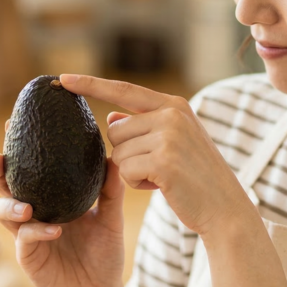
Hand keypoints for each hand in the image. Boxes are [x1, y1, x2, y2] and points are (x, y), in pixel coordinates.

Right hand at [0, 121, 125, 286]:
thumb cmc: (104, 253)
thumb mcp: (111, 218)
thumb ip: (111, 191)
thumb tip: (114, 157)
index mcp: (51, 196)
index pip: (30, 167)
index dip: (19, 147)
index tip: (13, 122)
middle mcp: (34, 211)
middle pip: (6, 185)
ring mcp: (28, 234)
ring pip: (4, 212)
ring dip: (10, 205)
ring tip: (25, 206)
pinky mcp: (29, 256)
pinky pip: (25, 240)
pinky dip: (37, 232)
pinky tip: (53, 229)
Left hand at [58, 74, 255, 235]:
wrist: (225, 208)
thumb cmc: (195, 177)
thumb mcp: (174, 144)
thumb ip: (144, 127)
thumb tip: (111, 119)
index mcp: (174, 105)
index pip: (123, 90)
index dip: (90, 84)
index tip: (61, 79)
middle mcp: (171, 114)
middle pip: (115, 130)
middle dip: (126, 153)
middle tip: (157, 167)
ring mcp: (169, 135)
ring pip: (118, 153)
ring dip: (132, 171)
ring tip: (162, 177)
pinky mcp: (163, 160)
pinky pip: (125, 171)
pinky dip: (138, 184)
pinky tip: (162, 186)